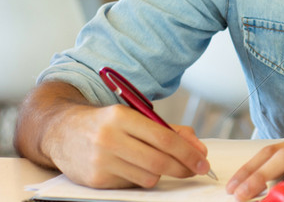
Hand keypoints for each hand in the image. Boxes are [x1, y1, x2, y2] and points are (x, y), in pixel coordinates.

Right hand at [46, 102, 212, 188]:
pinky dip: (141, 178)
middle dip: (184, 167)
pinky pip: (131, 184)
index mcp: (122, 117)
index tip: (203, 160)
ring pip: (148, 176)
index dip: (188, 152)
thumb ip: (170, 130)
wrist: (62, 131)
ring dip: (162, 174)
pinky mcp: (95, 179)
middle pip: (159, 160)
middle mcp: (110, 138)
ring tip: (160, 164)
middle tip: (198, 169)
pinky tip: (137, 168)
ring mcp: (101, 160)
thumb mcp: (136, 116)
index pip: (165, 138)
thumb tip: (198, 148)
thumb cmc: (107, 123)